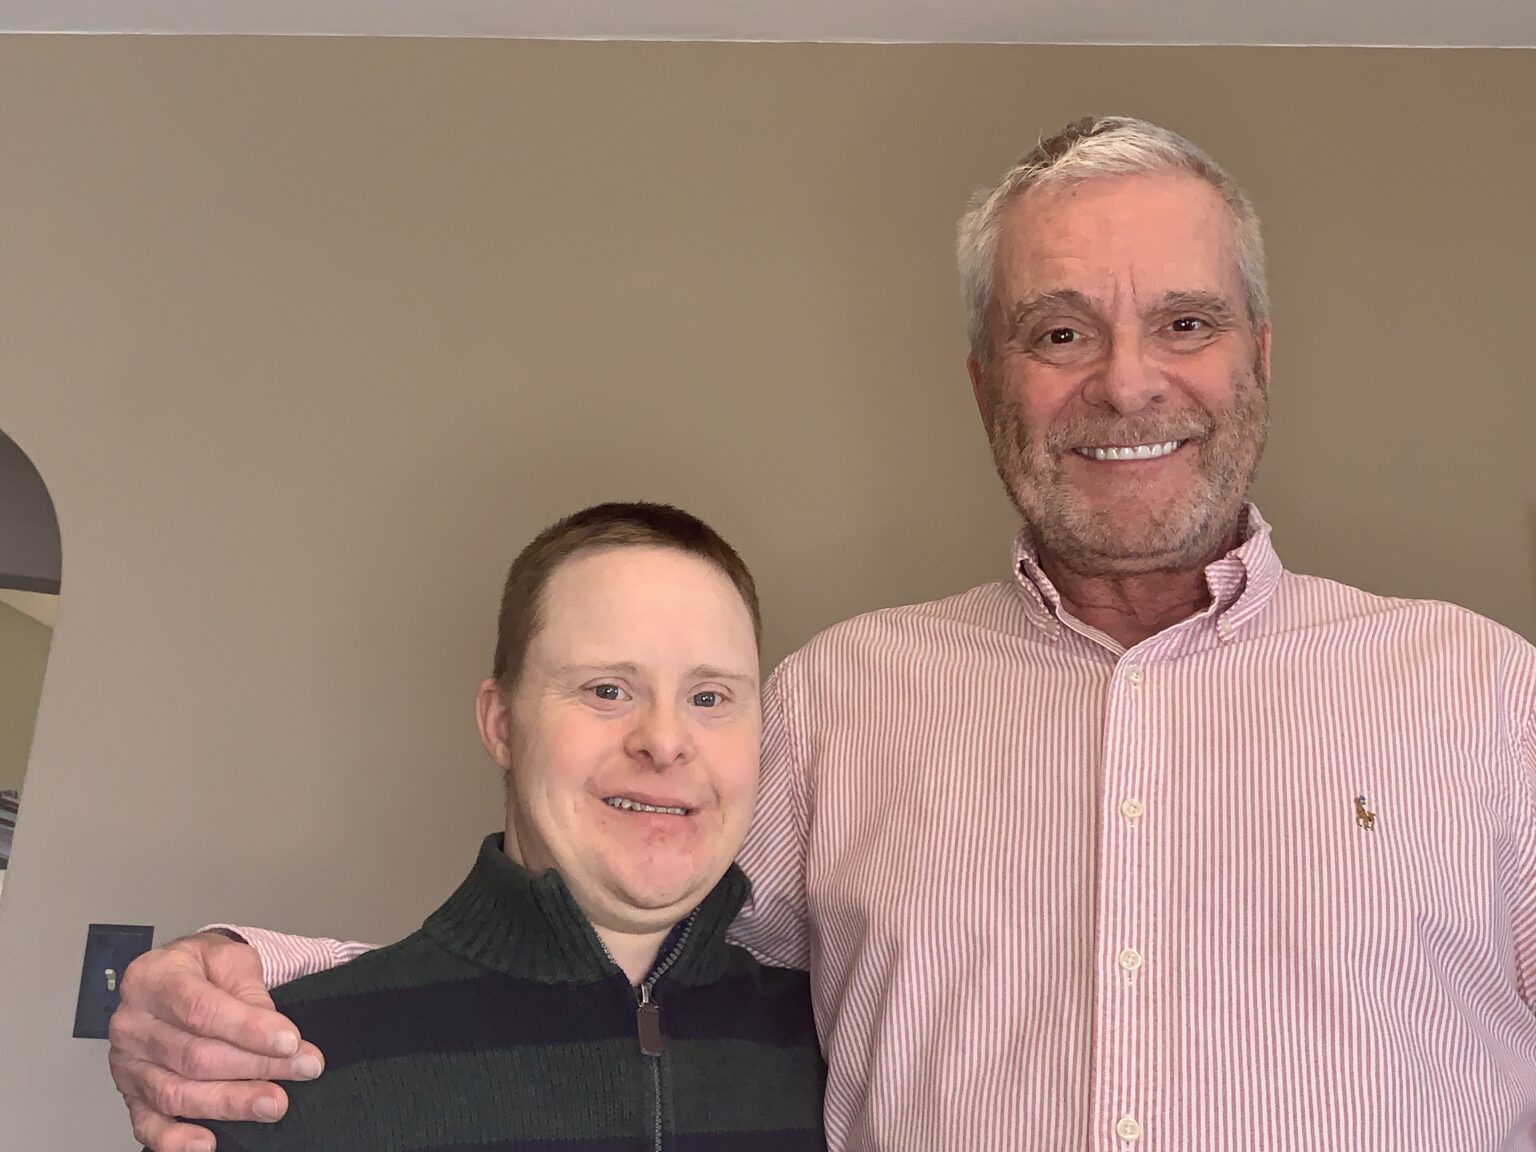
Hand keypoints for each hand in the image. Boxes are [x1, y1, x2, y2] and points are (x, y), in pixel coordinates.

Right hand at [108, 932, 324, 1151]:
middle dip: (254, 1067)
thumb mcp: (229, 957)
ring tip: (273, 1104)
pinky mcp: (130, 1094)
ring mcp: (127, 1063)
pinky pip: (147, 1124)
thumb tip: (274, 1034)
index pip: (201, 1009)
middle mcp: (132, 1023)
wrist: (175, 974)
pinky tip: (207, 1143)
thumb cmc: (202, 967)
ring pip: (177, 1092)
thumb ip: (249, 991)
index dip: (248, 1028)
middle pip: (194, 1056)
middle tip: (302, 1070)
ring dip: (230, 1103)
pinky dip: (175, 1139)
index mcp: (153, 979)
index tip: (291, 1041)